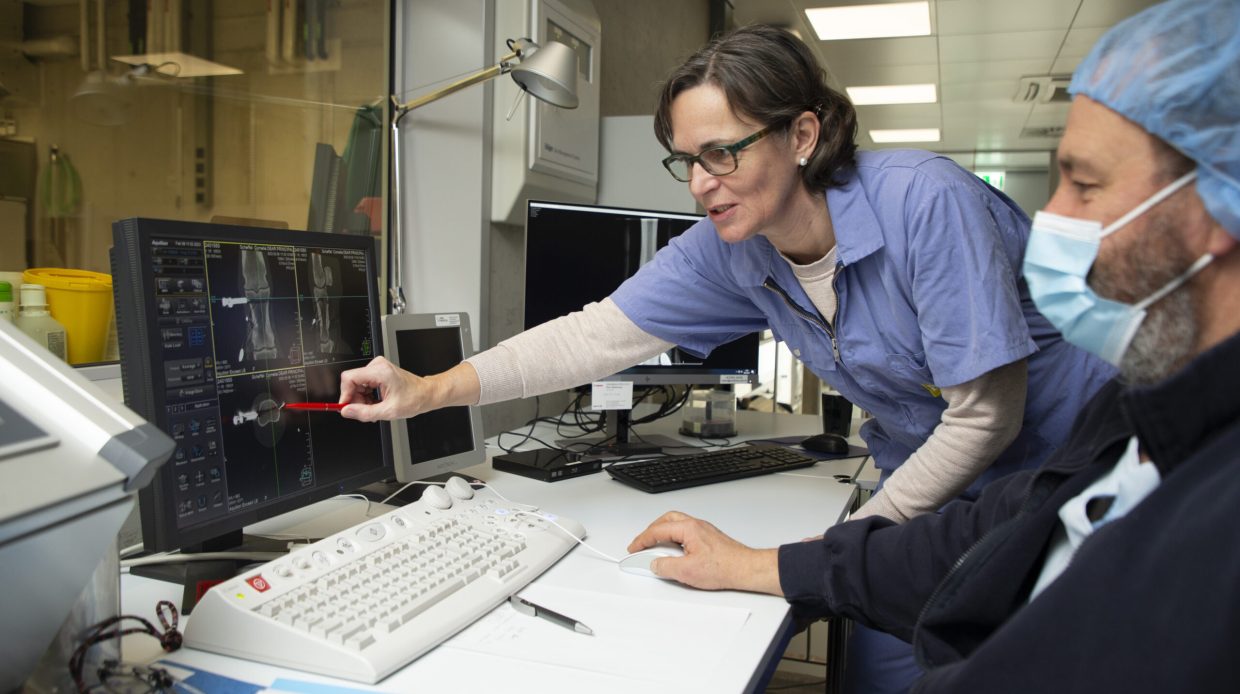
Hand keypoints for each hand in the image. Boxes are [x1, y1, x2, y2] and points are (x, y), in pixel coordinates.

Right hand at [337, 356, 430, 421]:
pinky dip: (367, 396)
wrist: (426, 394)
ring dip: (362, 399)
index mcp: (380, 371)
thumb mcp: (388, 411)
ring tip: (375, 408)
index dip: (345, 394)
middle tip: (366, 412)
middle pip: (352, 382)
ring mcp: (378, 368)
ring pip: (357, 385)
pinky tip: (377, 402)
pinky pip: (364, 385)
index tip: (346, 407)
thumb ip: (365, 412)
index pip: (349, 378)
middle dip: (356, 400)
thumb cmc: (414, 399)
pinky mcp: (378, 372)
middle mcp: (378, 366)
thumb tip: (347, 411)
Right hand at [627, 511, 782, 594]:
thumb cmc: (724, 567)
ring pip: (676, 525)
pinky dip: (674, 538)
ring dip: (662, 534)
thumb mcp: (686, 571)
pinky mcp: (708, 538)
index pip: (657, 531)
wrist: (745, 569)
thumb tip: (655, 564)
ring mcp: (703, 530)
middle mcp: (696, 525)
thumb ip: (665, 566)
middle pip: (666, 520)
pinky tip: (674, 551)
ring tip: (655, 548)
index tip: (633, 549)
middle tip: (642, 544)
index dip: (641, 540)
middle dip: (650, 531)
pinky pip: (685, 532)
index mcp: (688, 528)